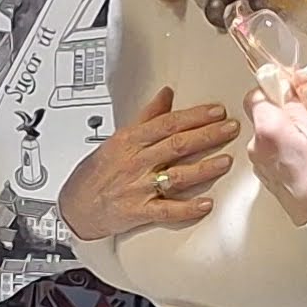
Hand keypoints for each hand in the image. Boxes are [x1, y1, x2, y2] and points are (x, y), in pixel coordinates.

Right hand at [57, 86, 239, 240]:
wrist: (76, 206)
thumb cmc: (97, 172)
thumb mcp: (118, 138)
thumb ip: (147, 117)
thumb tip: (166, 95)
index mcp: (130, 140)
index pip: (167, 123)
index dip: (194, 116)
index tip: (216, 111)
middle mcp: (136, 162)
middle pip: (176, 145)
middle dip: (206, 136)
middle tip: (230, 129)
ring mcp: (138, 188)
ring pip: (176, 175)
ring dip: (203, 169)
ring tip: (225, 161)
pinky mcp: (138, 212)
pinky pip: (166, 210)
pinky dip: (187, 208)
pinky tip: (206, 204)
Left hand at [242, 72, 306, 222]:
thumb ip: (295, 105)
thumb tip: (285, 90)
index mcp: (267, 128)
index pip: (255, 95)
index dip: (272, 89)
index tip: (288, 91)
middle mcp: (255, 145)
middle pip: (260, 115)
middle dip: (280, 111)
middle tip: (305, 117)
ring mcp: (256, 162)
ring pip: (265, 133)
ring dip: (282, 131)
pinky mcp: (262, 174)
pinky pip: (268, 151)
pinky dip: (281, 148)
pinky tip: (301, 157)